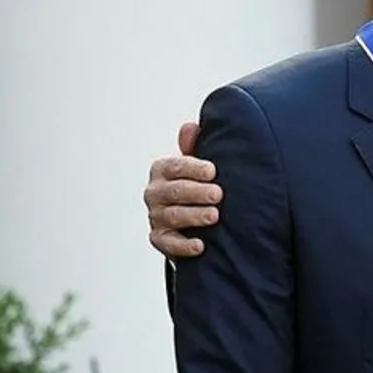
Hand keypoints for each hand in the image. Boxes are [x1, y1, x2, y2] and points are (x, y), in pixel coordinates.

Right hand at [143, 122, 222, 257]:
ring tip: (214, 215)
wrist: (190, 217)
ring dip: (193, 216)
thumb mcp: (196, 164)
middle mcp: (154, 193)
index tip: (213, 171)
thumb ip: (193, 146)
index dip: (192, 168)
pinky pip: (167, 243)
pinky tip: (200, 245)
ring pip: (172, 216)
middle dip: (196, 192)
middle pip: (173, 192)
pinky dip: (183, 246)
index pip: (173, 166)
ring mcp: (155, 216)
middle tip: (218, 194)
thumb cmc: (196, 183)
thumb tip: (191, 127)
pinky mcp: (160, 239)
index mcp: (162, 170)